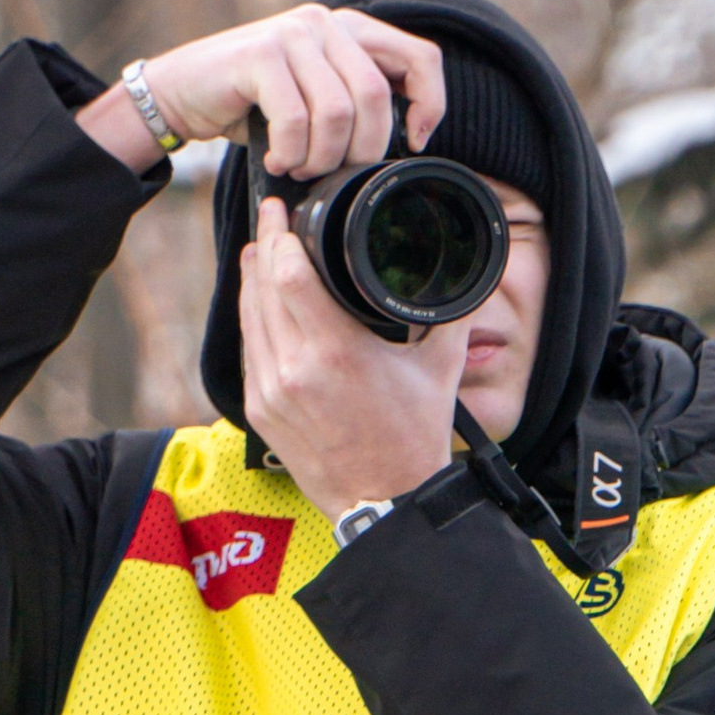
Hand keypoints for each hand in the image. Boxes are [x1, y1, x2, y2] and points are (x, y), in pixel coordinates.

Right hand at [75, 3, 446, 179]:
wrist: (181, 92)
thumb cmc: (253, 105)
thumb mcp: (316, 98)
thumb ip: (356, 102)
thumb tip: (411, 143)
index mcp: (352, 30)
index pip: (421, 58)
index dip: (429, 105)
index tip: (413, 142)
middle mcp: (326, 23)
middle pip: (375, 96)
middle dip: (360, 150)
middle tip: (331, 172)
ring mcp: (293, 33)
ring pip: (337, 112)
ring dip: (320, 157)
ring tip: (299, 167)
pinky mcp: (261, 53)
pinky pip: (296, 118)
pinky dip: (290, 152)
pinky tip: (277, 159)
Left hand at [240, 196, 465, 522]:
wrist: (387, 503)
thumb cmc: (414, 438)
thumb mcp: (440, 368)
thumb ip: (450, 314)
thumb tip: (466, 273)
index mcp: (335, 353)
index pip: (287, 275)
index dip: (278, 235)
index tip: (281, 211)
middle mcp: (293, 371)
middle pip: (260, 288)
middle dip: (262, 247)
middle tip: (270, 219)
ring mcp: (270, 393)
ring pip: (247, 318)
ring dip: (251, 280)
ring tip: (260, 250)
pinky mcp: (260, 412)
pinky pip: (248, 350)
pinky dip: (252, 319)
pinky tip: (261, 302)